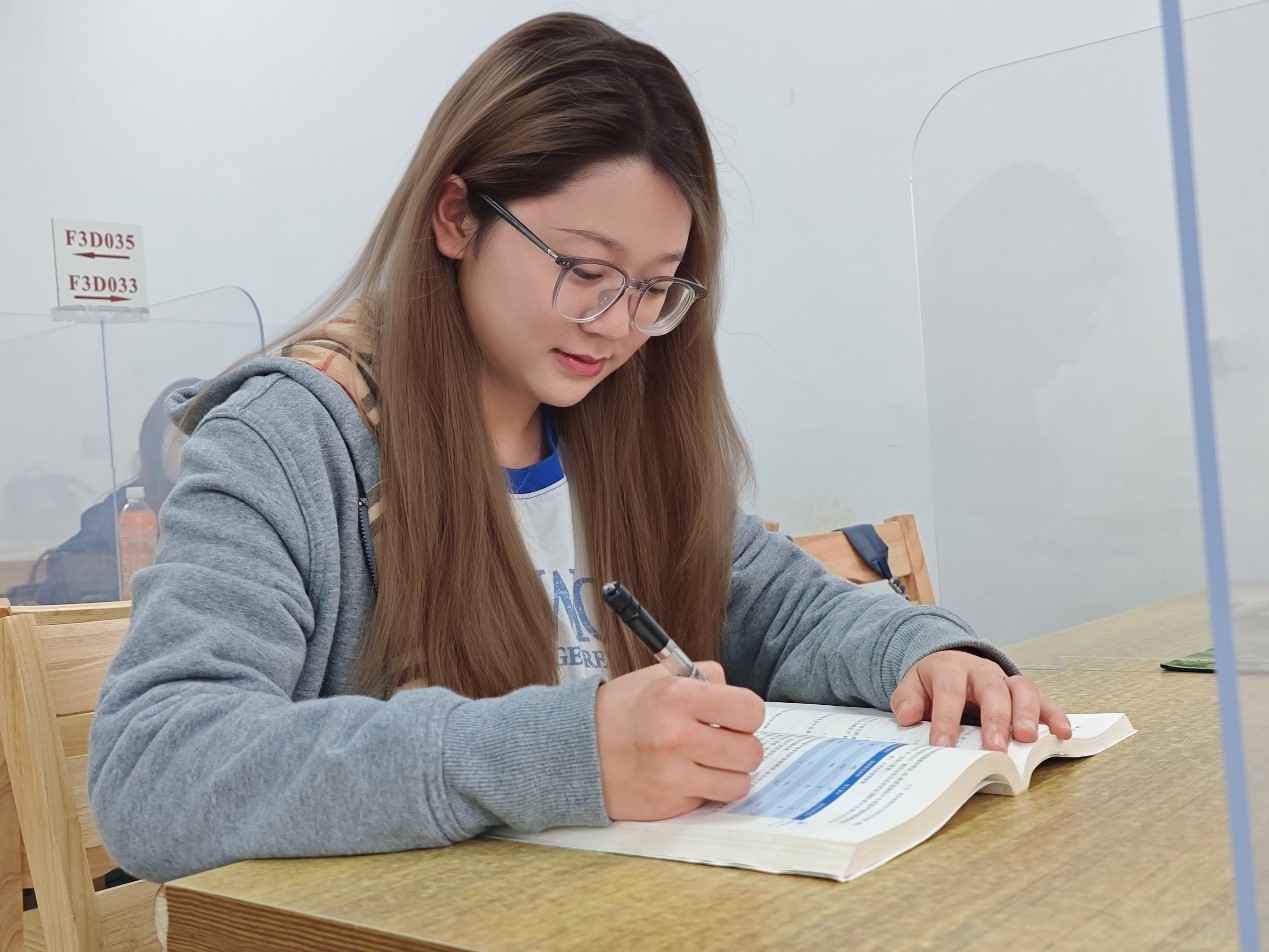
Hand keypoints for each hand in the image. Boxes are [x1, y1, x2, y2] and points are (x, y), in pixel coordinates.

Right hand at [595, 661, 765, 820]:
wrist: (577, 749)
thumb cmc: (623, 710)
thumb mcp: (660, 676)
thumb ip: (705, 679)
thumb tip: (739, 702)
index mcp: (678, 696)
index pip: (750, 710)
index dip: (746, 715)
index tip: (734, 717)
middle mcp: (677, 736)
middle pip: (751, 752)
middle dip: (741, 747)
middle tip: (721, 741)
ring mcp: (673, 775)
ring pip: (739, 783)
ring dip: (728, 773)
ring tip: (705, 761)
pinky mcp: (668, 803)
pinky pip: (712, 799)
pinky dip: (706, 790)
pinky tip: (686, 776)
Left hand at [889, 650, 1071, 751]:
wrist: (950, 662)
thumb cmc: (934, 681)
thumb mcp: (913, 685)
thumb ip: (907, 699)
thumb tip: (907, 716)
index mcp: (951, 668)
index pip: (949, 691)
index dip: (946, 719)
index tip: (943, 746)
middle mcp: (983, 671)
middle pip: (992, 689)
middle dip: (995, 718)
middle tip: (995, 746)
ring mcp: (1006, 681)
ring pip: (1022, 690)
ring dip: (1027, 714)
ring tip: (1028, 739)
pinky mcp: (1024, 694)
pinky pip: (1044, 700)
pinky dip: (1055, 715)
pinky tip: (1063, 733)